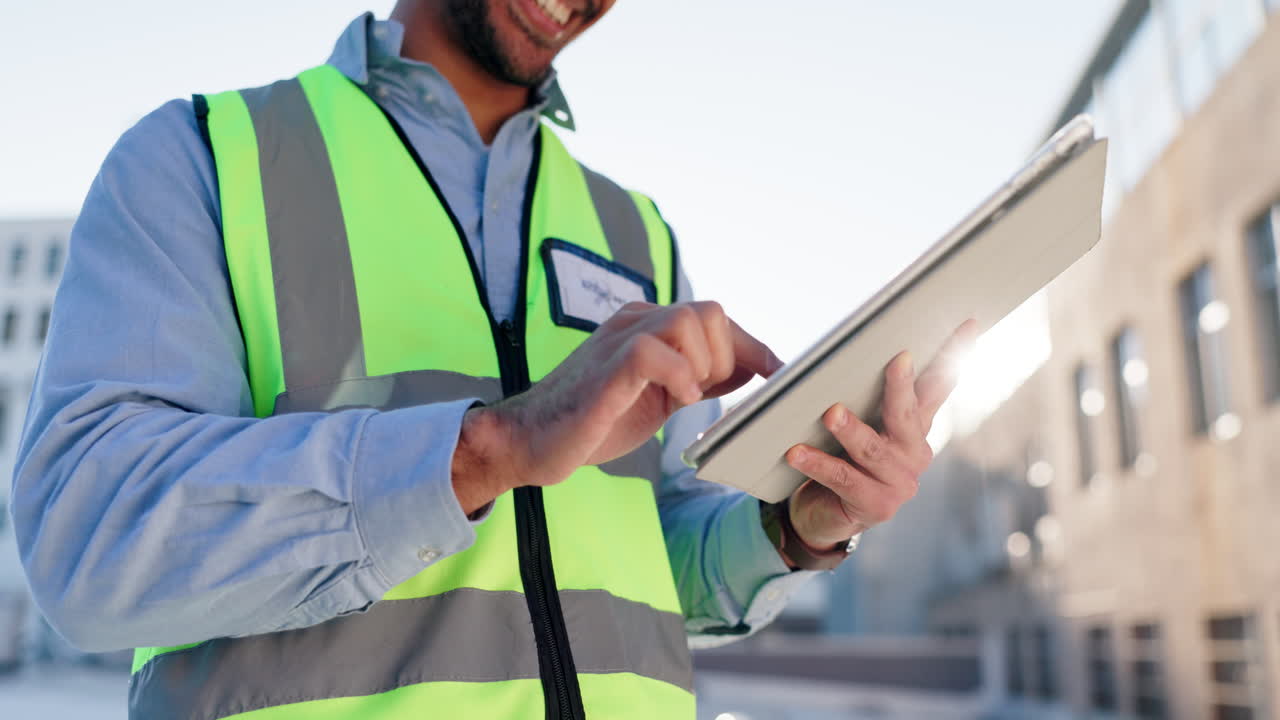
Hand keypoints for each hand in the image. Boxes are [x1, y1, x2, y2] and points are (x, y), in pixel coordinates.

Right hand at [452, 302, 780, 512]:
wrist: (529, 441)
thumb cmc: (592, 422)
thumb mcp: (659, 397)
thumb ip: (696, 377)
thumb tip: (747, 368)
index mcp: (647, 327)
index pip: (714, 319)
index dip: (752, 346)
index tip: (777, 375)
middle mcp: (635, 322)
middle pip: (710, 312)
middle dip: (726, 358)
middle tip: (705, 396)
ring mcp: (619, 340)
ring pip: (689, 320)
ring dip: (704, 365)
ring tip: (687, 398)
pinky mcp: (607, 367)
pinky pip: (656, 351)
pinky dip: (679, 376)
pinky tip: (676, 401)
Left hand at [783, 321, 978, 550]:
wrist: (823, 514)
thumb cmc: (840, 458)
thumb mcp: (860, 424)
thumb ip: (864, 394)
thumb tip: (846, 347)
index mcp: (914, 428)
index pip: (937, 386)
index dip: (953, 355)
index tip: (969, 323)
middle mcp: (914, 454)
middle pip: (908, 415)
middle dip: (901, 387)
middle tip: (896, 361)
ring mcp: (899, 483)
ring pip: (873, 450)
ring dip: (851, 430)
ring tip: (831, 413)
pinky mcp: (875, 506)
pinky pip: (843, 479)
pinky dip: (818, 463)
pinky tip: (797, 453)